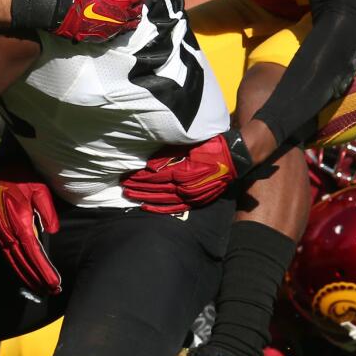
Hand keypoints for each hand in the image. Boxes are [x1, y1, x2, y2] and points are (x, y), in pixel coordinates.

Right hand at [0, 158, 60, 295]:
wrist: (3, 170)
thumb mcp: (41, 190)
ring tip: (40, 289)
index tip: (53, 283)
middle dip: (36, 279)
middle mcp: (8, 230)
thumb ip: (47, 211)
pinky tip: (25, 275)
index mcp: (20, 220)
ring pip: (13, 261)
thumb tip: (52, 231)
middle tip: (50, 292)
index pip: (33, 252)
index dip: (43, 270)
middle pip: (23, 261)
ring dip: (26, 277)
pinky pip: (7, 254)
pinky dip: (16, 267)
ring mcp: (1, 231)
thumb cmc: (25, 178)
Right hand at [53, 0, 142, 42]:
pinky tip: (117, 21)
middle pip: (137, 12)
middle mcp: (122, 16)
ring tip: (127, 12)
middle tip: (133, 1)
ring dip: (132, 18)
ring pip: (131, 25)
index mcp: (123, 0)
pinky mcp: (106, 36)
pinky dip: (122, 26)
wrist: (64, 8)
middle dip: (137, 5)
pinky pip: (120, 32)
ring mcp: (115, 28)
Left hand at [120, 132, 242, 213]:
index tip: (127, 177)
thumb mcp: (188, 146)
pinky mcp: (196, 201)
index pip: (155, 176)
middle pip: (156, 189)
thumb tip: (149, 165)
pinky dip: (160, 208)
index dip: (140, 177)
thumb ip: (168, 156)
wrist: (233, 159)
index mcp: (183, 171)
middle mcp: (185, 186)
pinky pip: (175, 207)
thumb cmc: (209, 148)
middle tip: (123, 187)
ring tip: (130, 196)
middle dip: (138, 188)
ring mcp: (191, 195)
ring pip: (162, 199)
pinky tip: (147, 207)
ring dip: (145, 198)